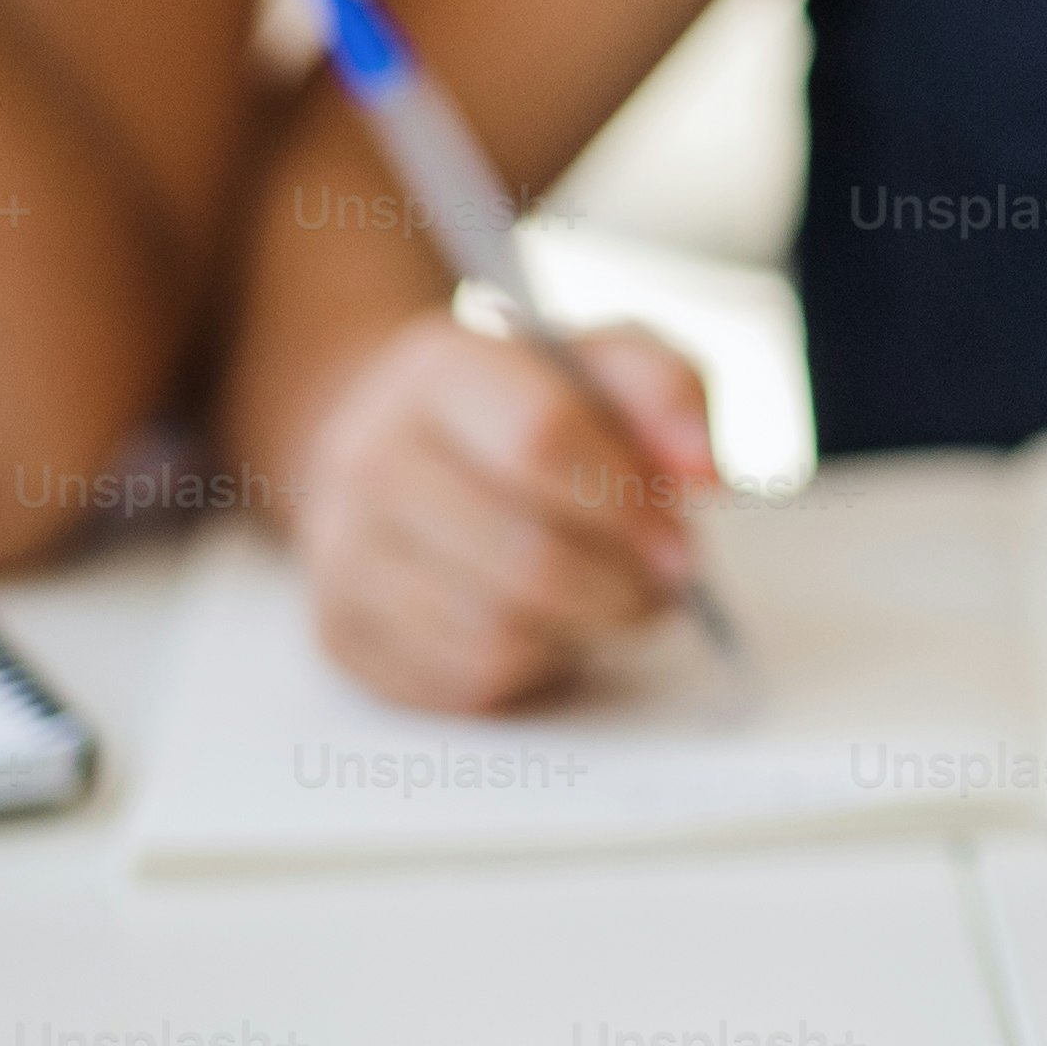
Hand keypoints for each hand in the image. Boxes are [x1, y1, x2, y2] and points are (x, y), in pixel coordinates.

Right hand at [292, 315, 721, 714]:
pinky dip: (532, 668)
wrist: (393, 441)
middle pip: (523, 554)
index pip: (540, 438)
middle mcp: (370, 456)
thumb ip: (667, 393)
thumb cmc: (521, 407)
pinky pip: (462, 682)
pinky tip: (548, 627)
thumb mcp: (599, 363)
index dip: (628, 503)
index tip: (683, 542)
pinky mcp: (342, 632)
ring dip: (585, 633)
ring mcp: (343, 551)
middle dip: (623, 587)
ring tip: (615, 603)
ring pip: (495, 634)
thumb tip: (704, 472)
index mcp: (440, 370)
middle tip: (667, 589)